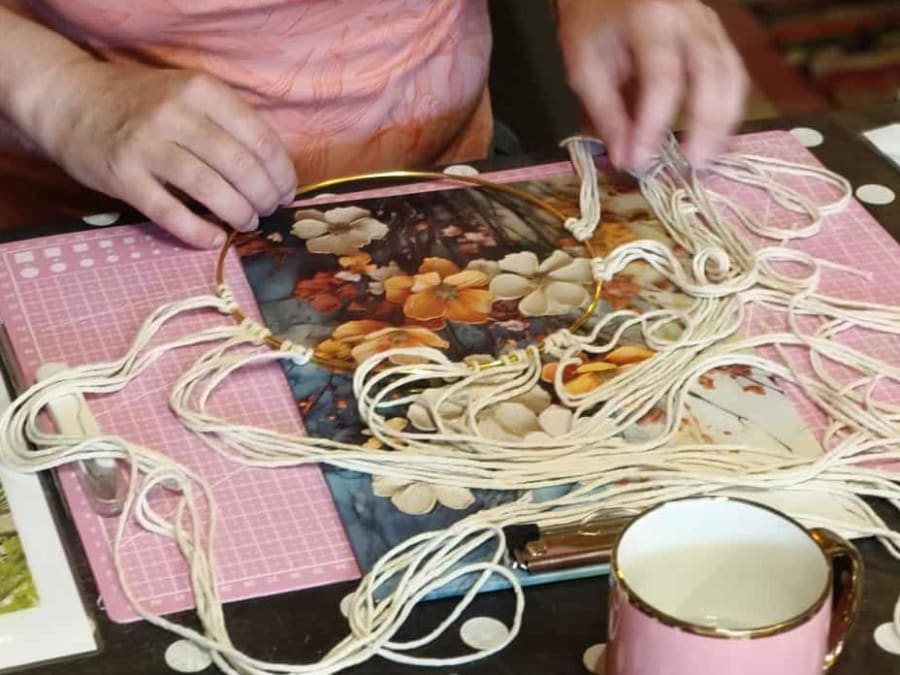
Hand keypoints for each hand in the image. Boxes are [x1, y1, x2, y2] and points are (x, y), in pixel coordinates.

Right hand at [31, 61, 296, 247]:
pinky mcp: (123, 177)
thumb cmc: (141, 103)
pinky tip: (215, 238)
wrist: (70, 100)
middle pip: (239, 165)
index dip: (281, 172)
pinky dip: (199, 231)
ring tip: (247, 222)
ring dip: (239, 213)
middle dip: (264, 196)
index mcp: (200, 90)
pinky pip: (170, 212)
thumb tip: (273, 171)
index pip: (259, 137)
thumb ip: (227, 123)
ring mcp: (146, 145)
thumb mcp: (188, 94)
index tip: (287, 191)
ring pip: (210, 188)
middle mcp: (174, 114)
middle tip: (268, 210)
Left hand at [555, 0, 747, 171]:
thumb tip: (625, 159)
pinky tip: (715, 138)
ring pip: (731, 73)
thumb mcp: (584, 65)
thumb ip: (605, 113)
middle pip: (710, 72)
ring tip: (707, 158)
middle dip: (705, 124)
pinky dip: (727, 109)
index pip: (662, 76)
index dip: (654, 124)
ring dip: (723, 121)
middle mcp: (689, 16)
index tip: (642, 160)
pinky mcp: (717, 35)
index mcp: (649, 17)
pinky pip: (732, 73)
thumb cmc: (592, 21)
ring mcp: (708, 23)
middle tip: (693, 165)